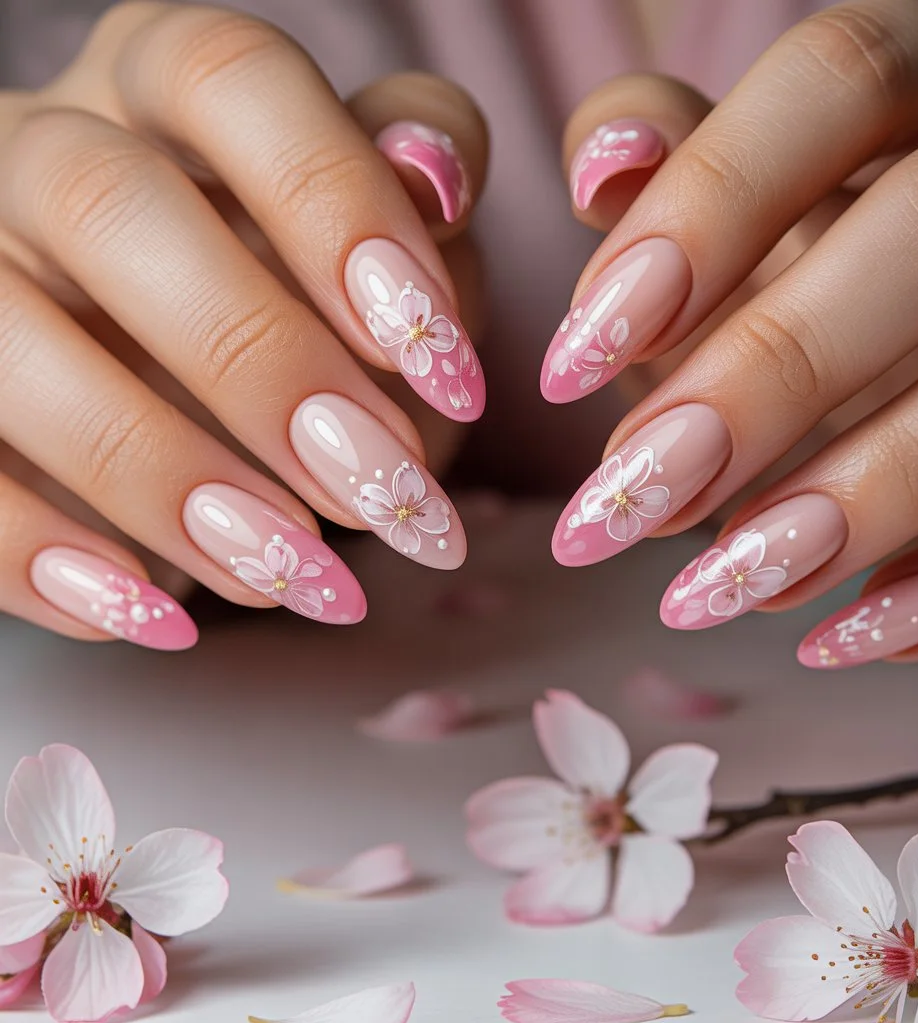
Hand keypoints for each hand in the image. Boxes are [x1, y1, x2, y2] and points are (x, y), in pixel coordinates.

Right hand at [0, 2, 488, 647]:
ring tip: (297, 575)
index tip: (439, 358)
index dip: (338, 210)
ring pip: (10, 344)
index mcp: (172, 88)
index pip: (232, 80)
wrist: (205, 384)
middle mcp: (51, 157)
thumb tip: (433, 180)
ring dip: (165, 480)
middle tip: (382, 490)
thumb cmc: (319, 292)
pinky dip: (46, 557)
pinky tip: (157, 613)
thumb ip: (426, 192)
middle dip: (259, 367)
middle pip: (108, 208)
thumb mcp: (392, 236)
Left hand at [544, 0, 917, 667]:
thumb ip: (676, 171)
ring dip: (864, 499)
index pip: (838, 83)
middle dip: (769, 376)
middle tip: (632, 497)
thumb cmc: (832, 249)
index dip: (703, 214)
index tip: (575, 361)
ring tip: (719, 587)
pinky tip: (839, 634)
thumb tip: (603, 167)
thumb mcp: (751, 199)